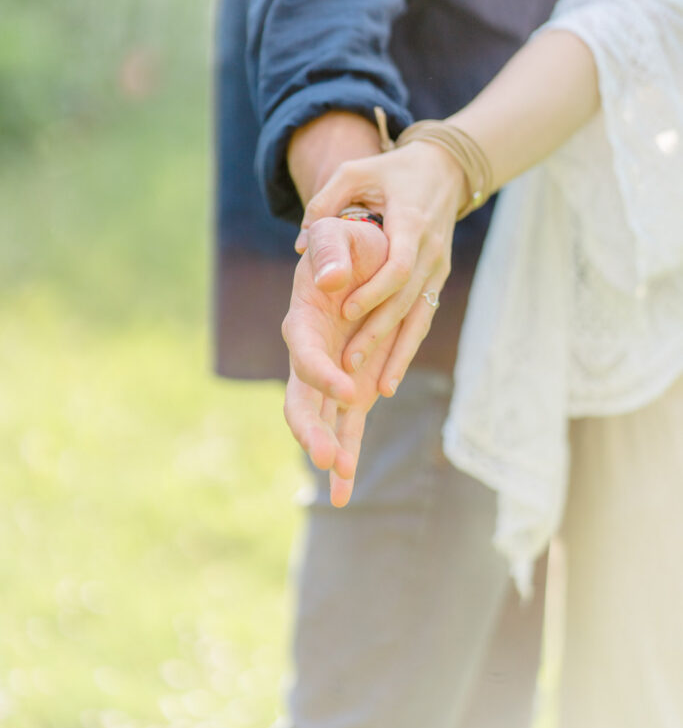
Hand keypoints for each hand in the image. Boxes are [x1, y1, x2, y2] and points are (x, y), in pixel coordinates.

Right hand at [282, 217, 397, 505]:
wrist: (368, 255)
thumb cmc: (352, 241)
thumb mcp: (340, 234)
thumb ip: (330, 251)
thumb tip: (328, 280)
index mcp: (303, 319)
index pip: (304, 353)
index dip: (322, 374)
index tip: (347, 390)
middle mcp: (311, 354)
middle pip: (300, 398)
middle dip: (309, 428)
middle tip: (324, 454)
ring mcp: (331, 377)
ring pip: (322, 420)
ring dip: (328, 448)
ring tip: (339, 476)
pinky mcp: (352, 390)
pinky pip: (347, 428)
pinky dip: (346, 458)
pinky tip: (343, 493)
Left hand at [295, 142, 465, 397]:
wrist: (445, 169)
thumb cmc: (391, 171)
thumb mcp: (357, 171)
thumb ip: (327, 201)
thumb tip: (302, 243)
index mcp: (411, 222)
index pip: (398, 265)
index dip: (374, 291)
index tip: (346, 310)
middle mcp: (430, 249)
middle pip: (407, 298)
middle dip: (379, 331)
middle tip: (349, 361)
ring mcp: (438, 267)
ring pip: (419, 316)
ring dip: (398, 352)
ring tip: (378, 387)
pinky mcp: (437, 279)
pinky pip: (423, 318)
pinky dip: (407, 348)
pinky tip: (390, 380)